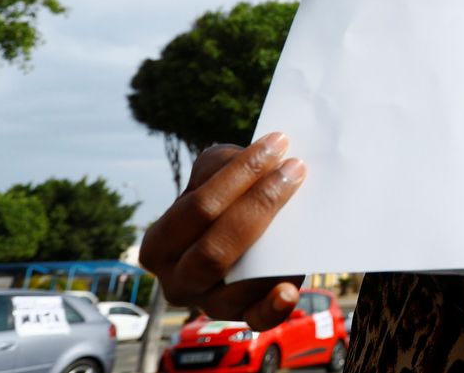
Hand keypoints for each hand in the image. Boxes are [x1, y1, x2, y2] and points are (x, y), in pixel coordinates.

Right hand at [139, 133, 306, 329]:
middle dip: (260, 203)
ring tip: (305, 208)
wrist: (238, 229)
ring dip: (273, 248)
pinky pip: (257, 319)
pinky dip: (273, 306)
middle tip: (295, 169)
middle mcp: (177, 282)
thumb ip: (220, 164)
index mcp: (159, 245)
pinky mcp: (243, 316)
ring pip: (235, 285)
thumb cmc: (222, 198)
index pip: (197, 209)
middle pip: (215, 249)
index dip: (239, 175)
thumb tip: (255, 159)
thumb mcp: (209, 174)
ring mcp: (209, 304)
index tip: (277, 145)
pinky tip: (288, 290)